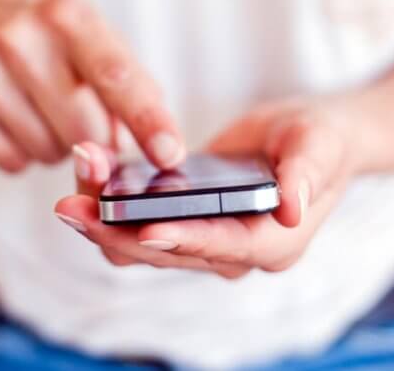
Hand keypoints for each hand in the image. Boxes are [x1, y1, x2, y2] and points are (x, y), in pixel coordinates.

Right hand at [0, 0, 184, 170]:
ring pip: (48, 151)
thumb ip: (132, 86)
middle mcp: (20, 34)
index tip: (170, 154)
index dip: (147, 120)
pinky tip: (16, 119)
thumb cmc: (47, 35)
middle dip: (99, 143)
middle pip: (83, 127)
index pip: (116, 76)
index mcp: (67, 14)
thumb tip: (159, 146)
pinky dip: (24, 155)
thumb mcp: (94, 37)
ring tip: (44, 111)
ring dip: (60, 148)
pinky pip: (12, 162)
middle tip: (90, 127)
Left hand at [54, 98, 353, 278]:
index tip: (146, 228)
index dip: (185, 239)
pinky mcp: (183, 220)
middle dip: (118, 231)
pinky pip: (139, 221)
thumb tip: (290, 209)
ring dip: (103, 218)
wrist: (309, 141)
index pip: (222, 248)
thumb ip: (306, 176)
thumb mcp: (319, 147)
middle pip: (166, 253)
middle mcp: (233, 252)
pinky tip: (88, 173)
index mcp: (272, 243)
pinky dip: (111, 202)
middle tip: (72, 205)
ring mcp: (205, 240)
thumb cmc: (321, 141)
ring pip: (142, 244)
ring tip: (72, 184)